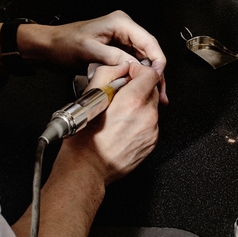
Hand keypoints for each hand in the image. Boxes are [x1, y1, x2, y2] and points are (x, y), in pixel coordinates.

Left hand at [24, 11, 167, 103]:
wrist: (49, 48)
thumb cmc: (64, 43)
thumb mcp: (88, 50)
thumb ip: (113, 57)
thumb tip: (134, 66)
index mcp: (121, 23)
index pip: (149, 41)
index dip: (157, 60)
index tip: (158, 76)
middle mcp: (124, 31)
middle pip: (150, 53)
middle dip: (156, 73)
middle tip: (160, 92)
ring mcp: (122, 43)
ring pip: (144, 62)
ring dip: (149, 78)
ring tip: (156, 95)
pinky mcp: (117, 54)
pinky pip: (133, 66)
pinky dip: (139, 79)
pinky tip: (143, 90)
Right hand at [59, 61, 159, 184]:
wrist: (88, 168)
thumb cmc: (85, 139)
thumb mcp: (89, 97)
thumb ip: (107, 74)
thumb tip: (120, 67)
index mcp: (133, 102)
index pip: (150, 74)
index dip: (138, 70)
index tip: (128, 74)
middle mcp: (147, 116)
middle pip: (152, 90)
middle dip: (139, 87)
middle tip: (120, 94)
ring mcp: (152, 131)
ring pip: (152, 107)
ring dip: (139, 104)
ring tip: (119, 113)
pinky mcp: (151, 142)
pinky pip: (151, 123)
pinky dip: (140, 120)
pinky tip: (123, 127)